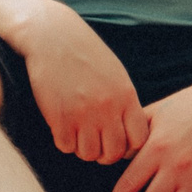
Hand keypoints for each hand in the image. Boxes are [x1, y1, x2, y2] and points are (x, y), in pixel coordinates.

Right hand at [14, 2, 150, 163]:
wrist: (52, 36)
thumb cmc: (85, 53)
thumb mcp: (115, 74)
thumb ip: (124, 102)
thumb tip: (129, 132)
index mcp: (125, 96)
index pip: (138, 140)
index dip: (128, 146)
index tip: (117, 140)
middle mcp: (107, 108)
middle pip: (113, 153)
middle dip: (104, 154)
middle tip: (95, 143)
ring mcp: (83, 114)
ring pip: (89, 154)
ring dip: (83, 149)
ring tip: (78, 134)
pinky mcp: (59, 117)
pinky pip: (66, 147)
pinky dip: (64, 141)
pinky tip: (62, 126)